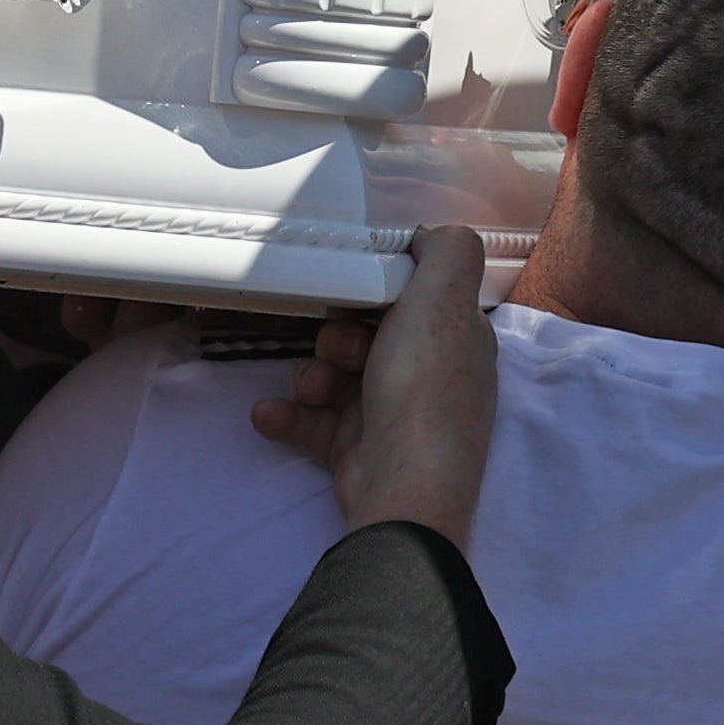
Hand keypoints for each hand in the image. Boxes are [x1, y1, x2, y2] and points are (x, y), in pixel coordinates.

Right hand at [253, 226, 494, 541]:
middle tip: (336, 350)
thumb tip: (434, 236)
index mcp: (455, 343)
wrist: (401, 489)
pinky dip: (287, 415)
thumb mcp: (445, 302)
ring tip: (311, 390)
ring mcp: (391, 419)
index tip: (359, 293)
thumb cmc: (423, 388)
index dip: (381, 294)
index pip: (414, 303)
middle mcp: (427, 378)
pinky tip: (268, 415)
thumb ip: (449, 253)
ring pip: (335, 378)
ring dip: (310, 376)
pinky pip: (311, 423)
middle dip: (338, 338)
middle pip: (368, 338)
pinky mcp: (355, 452)